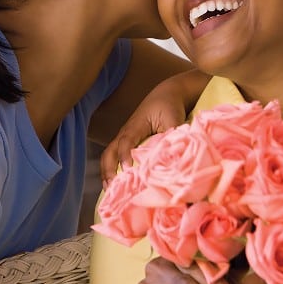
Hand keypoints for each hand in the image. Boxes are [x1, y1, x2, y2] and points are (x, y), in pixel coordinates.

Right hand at [100, 70, 209, 187]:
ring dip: (107, 171)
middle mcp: (126, 132)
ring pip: (109, 154)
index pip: (125, 142)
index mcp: (135, 126)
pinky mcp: (128, 141)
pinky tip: (116, 182)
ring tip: (109, 189)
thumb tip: (175, 157)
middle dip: (109, 169)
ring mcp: (125, 136)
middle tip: (112, 187)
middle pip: (110, 151)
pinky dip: (112, 168)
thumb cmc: (169, 106)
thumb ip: (172, 136)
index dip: (125, 156)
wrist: (166, 94)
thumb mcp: (173, 119)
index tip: (127, 170)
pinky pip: (115, 155)